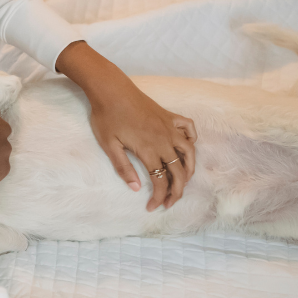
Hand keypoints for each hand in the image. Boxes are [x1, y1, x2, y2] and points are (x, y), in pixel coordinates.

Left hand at [57, 42, 196, 211]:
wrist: (110, 89)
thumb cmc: (106, 116)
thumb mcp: (109, 145)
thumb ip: (123, 167)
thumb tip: (136, 188)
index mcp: (149, 150)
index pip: (160, 181)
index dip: (159, 197)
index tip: (153, 208)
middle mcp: (164, 140)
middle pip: (179, 172)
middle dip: (177, 191)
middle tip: (169, 203)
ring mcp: (169, 127)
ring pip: (190, 153)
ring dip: (189, 170)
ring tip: (182, 181)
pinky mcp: (170, 116)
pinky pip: (189, 129)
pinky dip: (192, 140)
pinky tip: (187, 147)